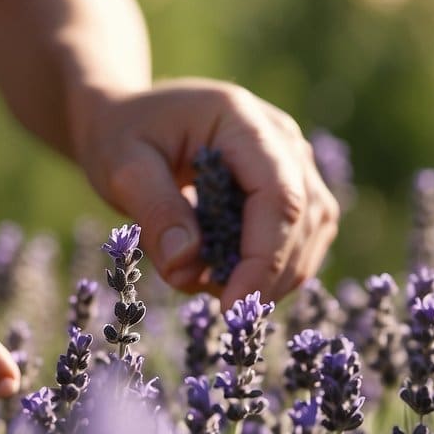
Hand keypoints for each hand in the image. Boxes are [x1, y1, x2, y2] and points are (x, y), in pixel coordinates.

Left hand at [74, 78, 340, 305]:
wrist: (127, 119)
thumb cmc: (121, 136)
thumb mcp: (122, 168)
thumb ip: (155, 212)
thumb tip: (185, 267)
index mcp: (242, 120)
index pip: (279, 195)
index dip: (264, 257)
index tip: (232, 304)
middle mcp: (281, 136)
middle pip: (305, 217)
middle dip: (270, 275)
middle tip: (226, 313)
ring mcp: (293, 160)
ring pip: (312, 231)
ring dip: (275, 275)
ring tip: (219, 291)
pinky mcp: (291, 184)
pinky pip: (300, 237)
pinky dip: (272, 268)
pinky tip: (230, 278)